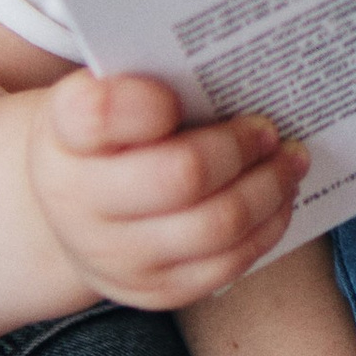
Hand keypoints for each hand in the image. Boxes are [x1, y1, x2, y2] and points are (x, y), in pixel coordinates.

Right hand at [24, 70, 306, 310]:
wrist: (75, 207)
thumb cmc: (110, 133)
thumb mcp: (106, 92)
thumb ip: (150, 73)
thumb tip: (234, 64)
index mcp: (64, 133)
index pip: (99, 113)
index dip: (147, 102)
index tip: (179, 95)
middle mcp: (78, 203)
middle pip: (181, 175)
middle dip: (239, 148)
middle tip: (269, 128)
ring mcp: (116, 256)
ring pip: (216, 225)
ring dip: (268, 187)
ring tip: (291, 158)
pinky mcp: (154, 291)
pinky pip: (226, 263)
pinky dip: (267, 225)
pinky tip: (279, 196)